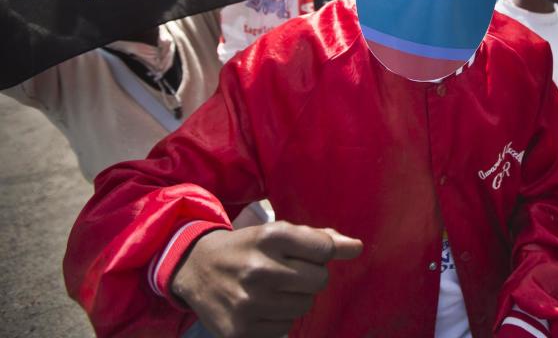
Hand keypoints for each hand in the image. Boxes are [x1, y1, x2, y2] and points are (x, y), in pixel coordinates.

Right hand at [171, 222, 361, 337]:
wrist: (196, 269)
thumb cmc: (248, 247)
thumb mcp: (278, 233)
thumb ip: (320, 239)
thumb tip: (356, 248)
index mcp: (271, 237)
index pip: (325, 249)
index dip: (320, 253)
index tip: (305, 252)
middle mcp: (259, 268)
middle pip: (319, 280)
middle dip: (310, 276)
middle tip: (288, 272)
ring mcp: (249, 302)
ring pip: (305, 305)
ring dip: (296, 298)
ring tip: (273, 289)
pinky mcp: (241, 331)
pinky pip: (286, 327)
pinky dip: (279, 317)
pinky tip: (261, 306)